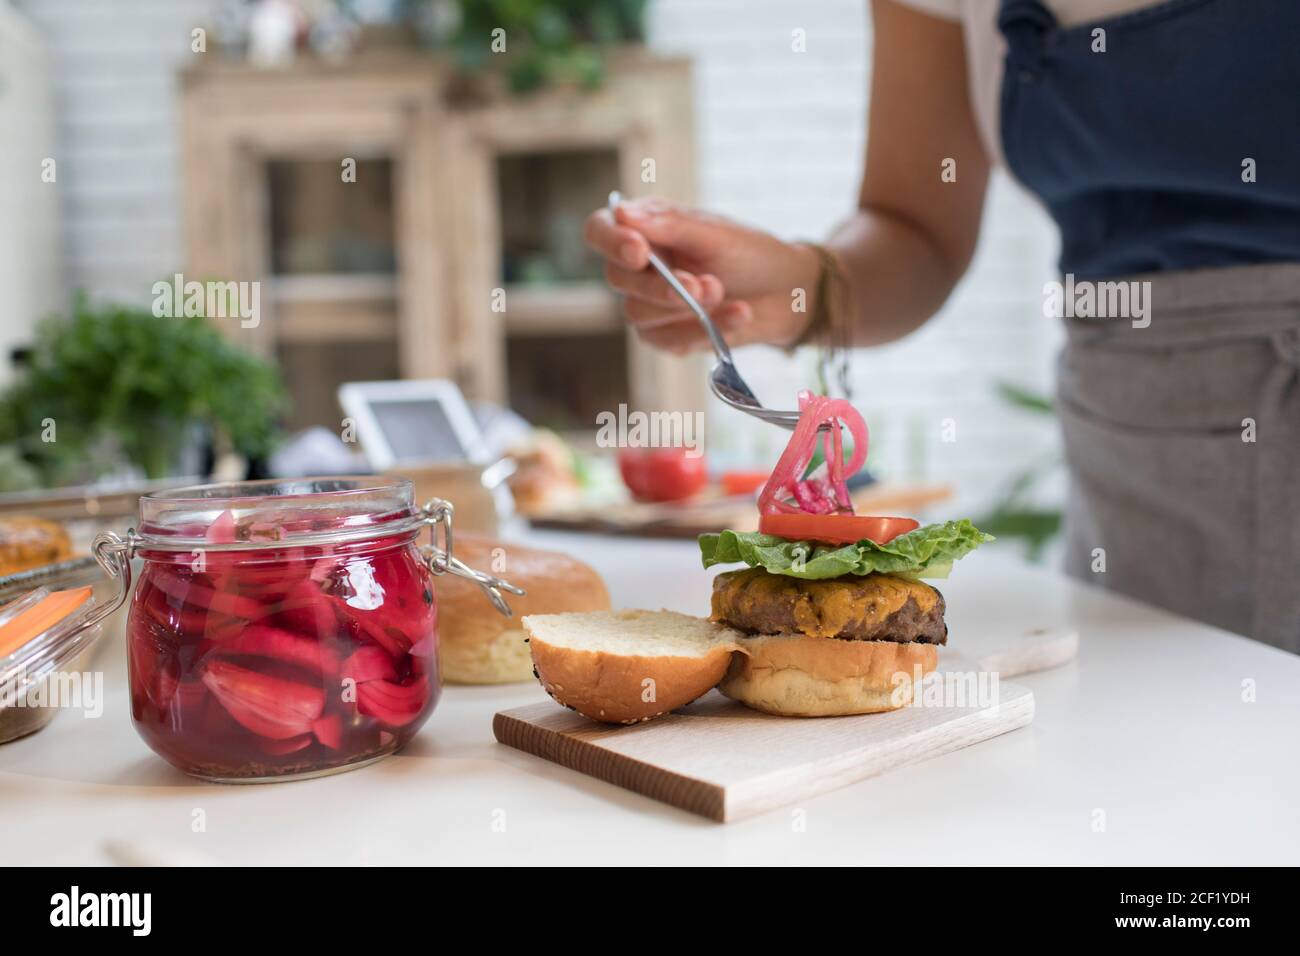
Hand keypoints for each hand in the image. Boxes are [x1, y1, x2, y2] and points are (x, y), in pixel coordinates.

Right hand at [583, 198, 821, 354]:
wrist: (789, 295)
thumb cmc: (752, 254)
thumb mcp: (715, 234)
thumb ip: (669, 225)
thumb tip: (622, 213)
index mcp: (645, 229)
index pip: (599, 231)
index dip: (610, 241)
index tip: (640, 253)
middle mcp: (641, 266)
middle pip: (617, 279)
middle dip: (659, 286)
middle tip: (704, 284)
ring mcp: (651, 304)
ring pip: (637, 315)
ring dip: (685, 308)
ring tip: (725, 293)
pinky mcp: (668, 336)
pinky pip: (667, 341)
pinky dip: (704, 329)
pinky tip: (738, 314)